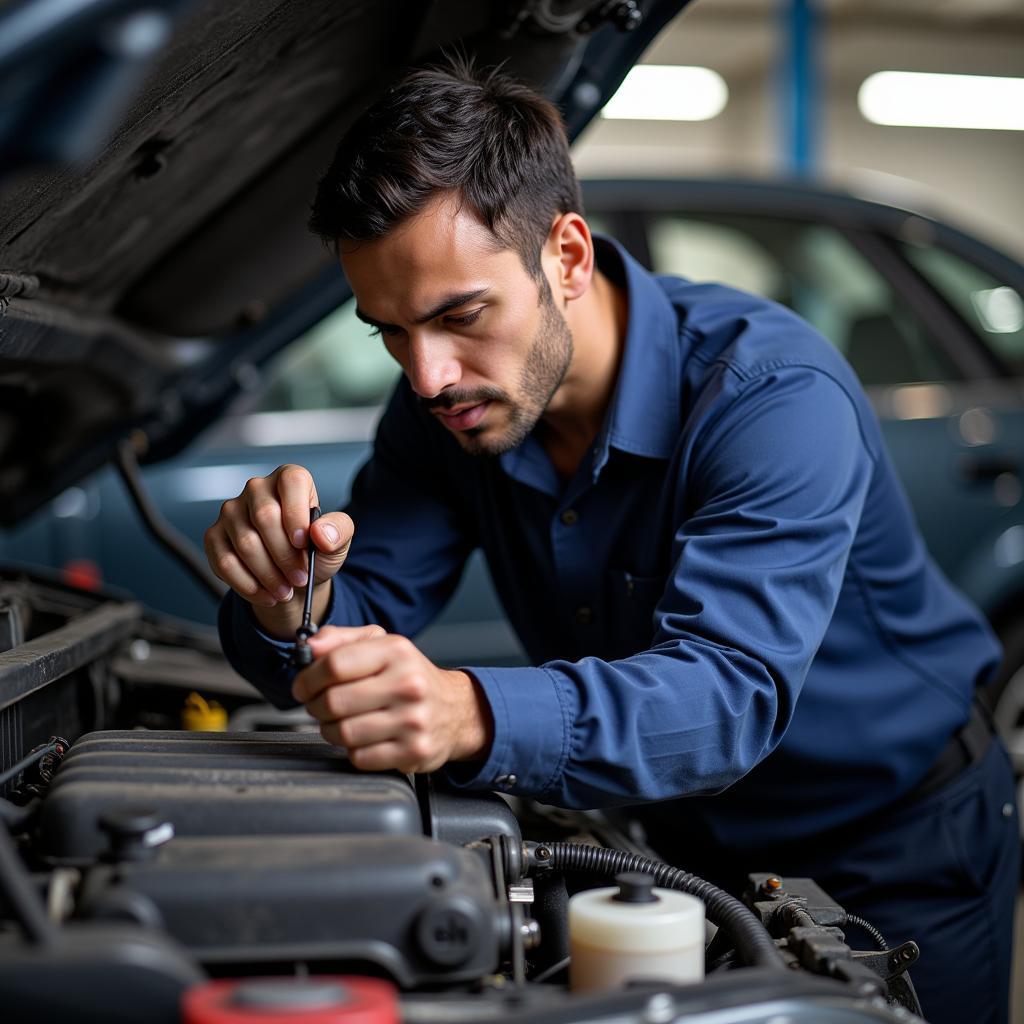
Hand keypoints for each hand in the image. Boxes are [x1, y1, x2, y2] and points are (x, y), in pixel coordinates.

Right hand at [203, 464, 353, 636]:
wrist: (294, 576)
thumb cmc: (315, 550)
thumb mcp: (338, 540)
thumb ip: (339, 531)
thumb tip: (320, 533)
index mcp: (289, 479)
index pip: (291, 482)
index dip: (297, 514)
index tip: (304, 543)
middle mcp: (257, 488)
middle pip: (265, 517)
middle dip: (285, 555)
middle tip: (300, 578)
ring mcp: (231, 511)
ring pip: (245, 544)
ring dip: (268, 575)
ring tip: (286, 590)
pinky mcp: (214, 536)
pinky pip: (224, 563)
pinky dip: (248, 585)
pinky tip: (266, 595)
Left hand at [292, 625, 493, 772]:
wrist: (455, 710)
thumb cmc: (410, 676)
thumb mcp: (381, 645)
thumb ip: (341, 640)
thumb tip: (310, 646)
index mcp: (397, 652)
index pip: (334, 664)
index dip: (308, 678)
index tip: (303, 685)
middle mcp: (408, 684)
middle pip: (333, 701)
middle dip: (315, 706)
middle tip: (320, 705)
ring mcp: (412, 720)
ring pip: (343, 733)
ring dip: (331, 730)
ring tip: (341, 721)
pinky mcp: (413, 751)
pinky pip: (359, 757)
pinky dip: (353, 750)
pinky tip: (364, 738)